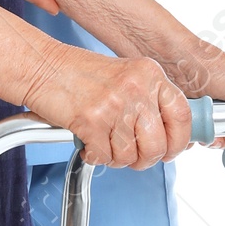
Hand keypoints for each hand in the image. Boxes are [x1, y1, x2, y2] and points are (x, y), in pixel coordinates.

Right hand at [20, 47, 193, 167]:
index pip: (182, 115)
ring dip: (116, 159)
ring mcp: (114, 105)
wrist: (42, 66)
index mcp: (150, 74)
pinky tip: (89, 143)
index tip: (171, 150)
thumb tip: (167, 135)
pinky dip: (95, 156)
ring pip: (130, 155)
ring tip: (104, 144)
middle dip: (145, 159)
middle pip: (158, 144)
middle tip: (134, 157)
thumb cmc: (79, 73)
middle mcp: (136, 88)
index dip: (179, 141)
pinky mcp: (91, 121)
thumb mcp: (126, 76)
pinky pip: (104, 157)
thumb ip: (149, 100)